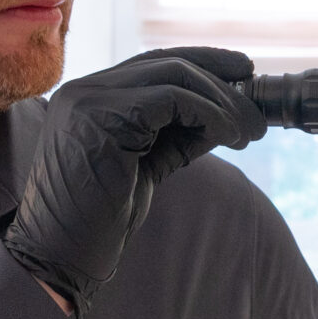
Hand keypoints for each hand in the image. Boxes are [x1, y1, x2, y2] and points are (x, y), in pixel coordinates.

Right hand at [5, 48, 267, 311]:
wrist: (60, 255)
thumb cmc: (98, 221)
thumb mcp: (147, 166)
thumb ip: (177, 136)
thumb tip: (226, 117)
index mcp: (90, 97)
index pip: (154, 64)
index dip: (204, 63)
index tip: (244, 74)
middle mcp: (85, 89)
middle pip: (168, 63)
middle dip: (222, 81)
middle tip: (258, 114)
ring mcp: (90, 98)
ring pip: (174, 76)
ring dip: (223, 102)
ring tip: (250, 132)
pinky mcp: (102, 115)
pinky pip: (172, 99)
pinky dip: (209, 114)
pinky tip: (228, 137)